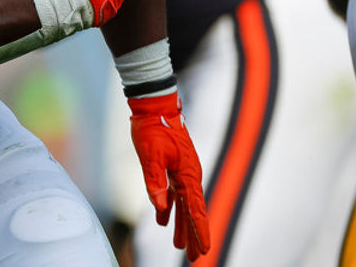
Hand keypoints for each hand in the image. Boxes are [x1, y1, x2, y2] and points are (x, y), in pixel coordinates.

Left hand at [129, 91, 209, 259]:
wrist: (154, 105)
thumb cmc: (153, 128)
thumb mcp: (150, 156)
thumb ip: (155, 181)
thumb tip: (159, 206)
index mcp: (188, 174)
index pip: (196, 210)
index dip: (200, 232)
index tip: (204, 251)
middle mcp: (189, 175)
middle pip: (193, 211)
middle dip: (194, 235)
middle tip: (195, 258)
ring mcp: (182, 171)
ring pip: (184, 204)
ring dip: (182, 225)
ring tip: (179, 247)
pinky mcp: (173, 166)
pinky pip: (174, 193)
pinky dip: (169, 207)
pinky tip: (162, 220)